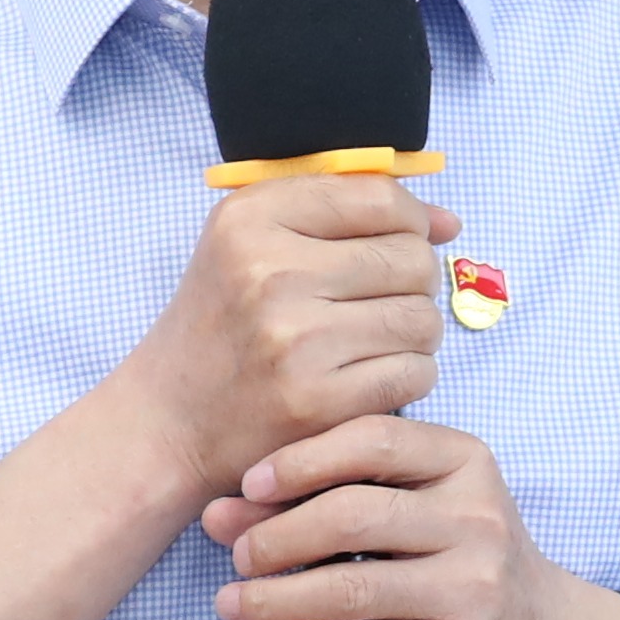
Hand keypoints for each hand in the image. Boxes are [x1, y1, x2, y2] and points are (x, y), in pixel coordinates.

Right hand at [109, 176, 457, 505]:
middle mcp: (270, 272)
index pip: (380, 198)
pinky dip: (406, 377)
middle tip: (379, 303)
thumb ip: (345, 215)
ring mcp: (295, 339)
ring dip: (413, 333)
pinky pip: (415, 373)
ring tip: (372, 342)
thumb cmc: (222, 326)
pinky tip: (368, 379)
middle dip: (413, 282)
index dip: (411, 221)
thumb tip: (449, 222)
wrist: (169, 422)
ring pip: (422, 319)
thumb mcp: (252, 245)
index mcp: (250, 219)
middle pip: (412, 259)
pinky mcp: (318, 401)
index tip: (402, 243)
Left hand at [202, 418, 619, 619]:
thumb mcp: (425, 508)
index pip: (372, 441)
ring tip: (230, 604)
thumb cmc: (469, 562)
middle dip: (277, 536)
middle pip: (353, 516)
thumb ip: (335, 494)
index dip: (300, 460)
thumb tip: (222, 512)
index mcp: (465, 462)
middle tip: (237, 555)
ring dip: (274, 600)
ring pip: (351, 590)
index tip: (249, 485)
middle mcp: (476, 517)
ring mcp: (475, 587)